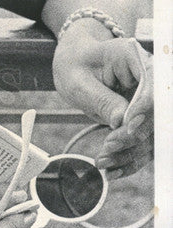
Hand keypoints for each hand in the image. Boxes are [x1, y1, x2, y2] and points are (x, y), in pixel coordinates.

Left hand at [53, 28, 152, 176]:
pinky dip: (129, 158)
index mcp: (133, 57)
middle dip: (133, 135)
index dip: (144, 108)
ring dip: (129, 152)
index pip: (152, 84)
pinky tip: (113, 169)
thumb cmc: (74, 66)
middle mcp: (147, 78)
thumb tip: (122, 122)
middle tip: (108, 146)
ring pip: (150, 133)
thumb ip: (101, 99)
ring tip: (103, 162)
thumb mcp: (79, 81)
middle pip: (155, 113)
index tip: (127, 126)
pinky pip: (143, 143)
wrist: (73, 65)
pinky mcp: (142, 118)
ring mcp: (147, 100)